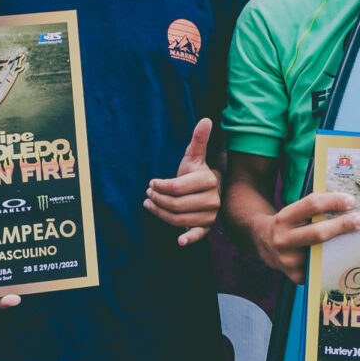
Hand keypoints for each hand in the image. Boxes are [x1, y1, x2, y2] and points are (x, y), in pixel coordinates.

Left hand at [145, 118, 221, 245]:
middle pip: (175, 205)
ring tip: (149, 204)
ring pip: (178, 219)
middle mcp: (212, 199)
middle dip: (157, 200)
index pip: (177, 187)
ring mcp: (210, 215)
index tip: (152, 182)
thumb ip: (199, 139)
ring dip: (160, 213)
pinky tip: (179, 241)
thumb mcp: (194, 156)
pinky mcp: (207, 228)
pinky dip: (189, 239)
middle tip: (148, 194)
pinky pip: (198, 235)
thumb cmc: (197, 172)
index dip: (160, 186)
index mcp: (208, 180)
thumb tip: (206, 119)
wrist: (209, 189)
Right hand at [254, 192, 359, 283]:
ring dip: (342, 246)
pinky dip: (334, 262)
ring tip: (357, 238)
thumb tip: (346, 204)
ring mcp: (289, 261)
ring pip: (322, 254)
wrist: (265, 245)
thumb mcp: (293, 212)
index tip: (351, 201)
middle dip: (342, 225)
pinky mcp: (296, 277)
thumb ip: (313, 209)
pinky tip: (344, 257)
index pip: (311, 205)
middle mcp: (283, 240)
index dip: (333, 201)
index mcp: (284, 219)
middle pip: (318, 233)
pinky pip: (321, 269)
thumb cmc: (289, 225)